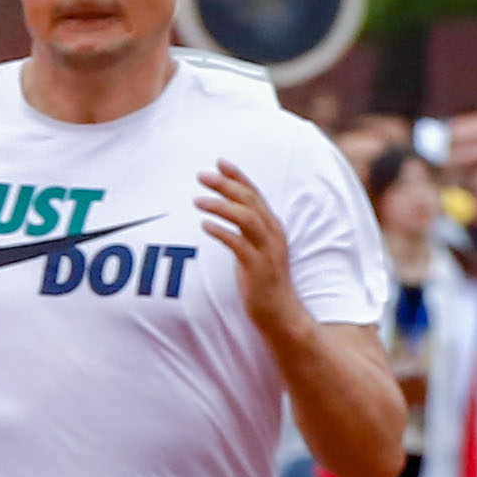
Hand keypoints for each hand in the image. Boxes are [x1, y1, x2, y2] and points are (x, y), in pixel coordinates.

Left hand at [194, 161, 308, 334]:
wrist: (279, 313)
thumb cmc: (262, 281)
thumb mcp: (254, 250)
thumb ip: (244, 230)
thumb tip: (223, 213)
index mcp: (272, 228)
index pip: (255, 195)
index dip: (239, 177)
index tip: (220, 162)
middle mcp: (272, 235)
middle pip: (250, 201)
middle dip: (227, 185)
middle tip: (202, 175)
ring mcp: (267, 251)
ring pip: (247, 219)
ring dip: (222, 206)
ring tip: (197, 200)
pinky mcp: (258, 268)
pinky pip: (240, 245)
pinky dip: (223, 233)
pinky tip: (205, 226)